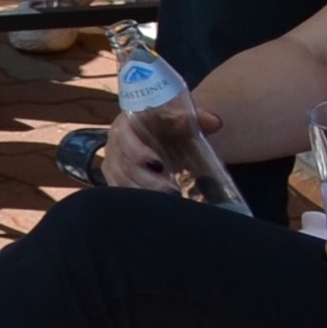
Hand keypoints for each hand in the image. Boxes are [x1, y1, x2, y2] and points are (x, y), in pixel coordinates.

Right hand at [104, 95, 221, 196]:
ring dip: (144, 192)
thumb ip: (195, 120)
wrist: (153, 132)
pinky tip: (156, 207)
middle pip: (124, 164)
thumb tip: (215, 122)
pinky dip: (137, 200)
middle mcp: (113, 143)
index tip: (159, 164)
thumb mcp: (179, 120)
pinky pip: (121, 191)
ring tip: (169, 202)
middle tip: (171, 191)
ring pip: (121, 181)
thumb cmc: (165, 125)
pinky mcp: (114, 178)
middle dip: (148, 180)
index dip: (137, 151)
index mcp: (126, 123)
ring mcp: (111, 162)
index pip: (122, 136)